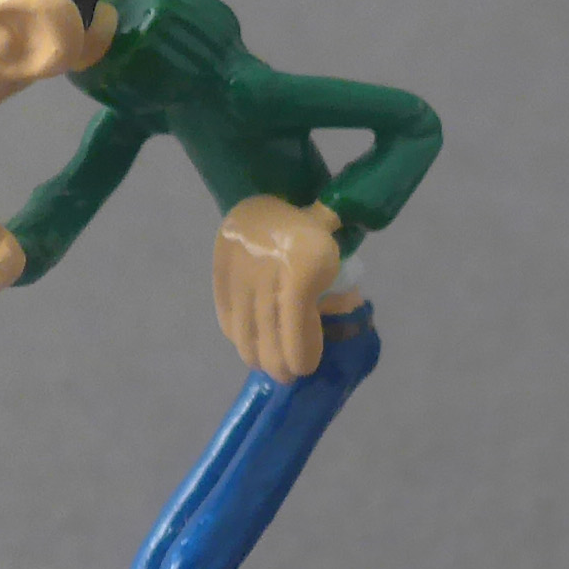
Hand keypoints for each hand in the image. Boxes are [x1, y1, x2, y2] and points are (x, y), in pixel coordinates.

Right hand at [213, 196, 341, 381]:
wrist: (266, 192)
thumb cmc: (310, 230)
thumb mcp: (334, 254)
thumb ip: (340, 288)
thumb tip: (347, 325)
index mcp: (302, 271)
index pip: (295, 327)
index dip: (300, 354)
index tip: (305, 368)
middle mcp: (268, 276)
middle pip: (268, 336)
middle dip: (279, 364)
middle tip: (287, 376)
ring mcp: (241, 277)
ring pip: (245, 332)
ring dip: (256, 355)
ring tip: (266, 365)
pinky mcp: (221, 275)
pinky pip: (228, 315)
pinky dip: (236, 335)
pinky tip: (246, 344)